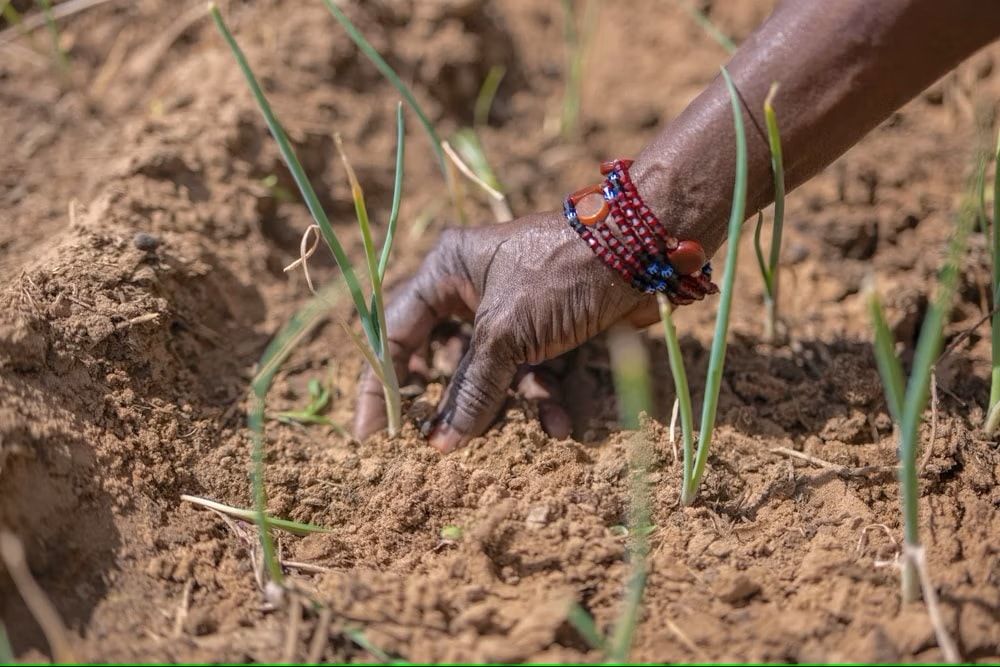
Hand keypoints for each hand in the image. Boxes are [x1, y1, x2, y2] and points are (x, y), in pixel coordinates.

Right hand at [353, 210, 671, 451]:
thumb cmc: (563, 275)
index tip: (372, 436)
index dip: (382, 385)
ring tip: (543, 428)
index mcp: (448, 271)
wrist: (647, 251)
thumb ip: (472, 388)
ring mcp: (512, 310)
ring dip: (516, 403)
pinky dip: (547, 395)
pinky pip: (533, 370)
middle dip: (459, 403)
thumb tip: (440, 443)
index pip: (397, 333)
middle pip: (449, 360)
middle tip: (444, 447)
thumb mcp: (507, 331)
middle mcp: (473, 289)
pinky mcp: (547, 329)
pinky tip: (563, 421)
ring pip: (495, 372)